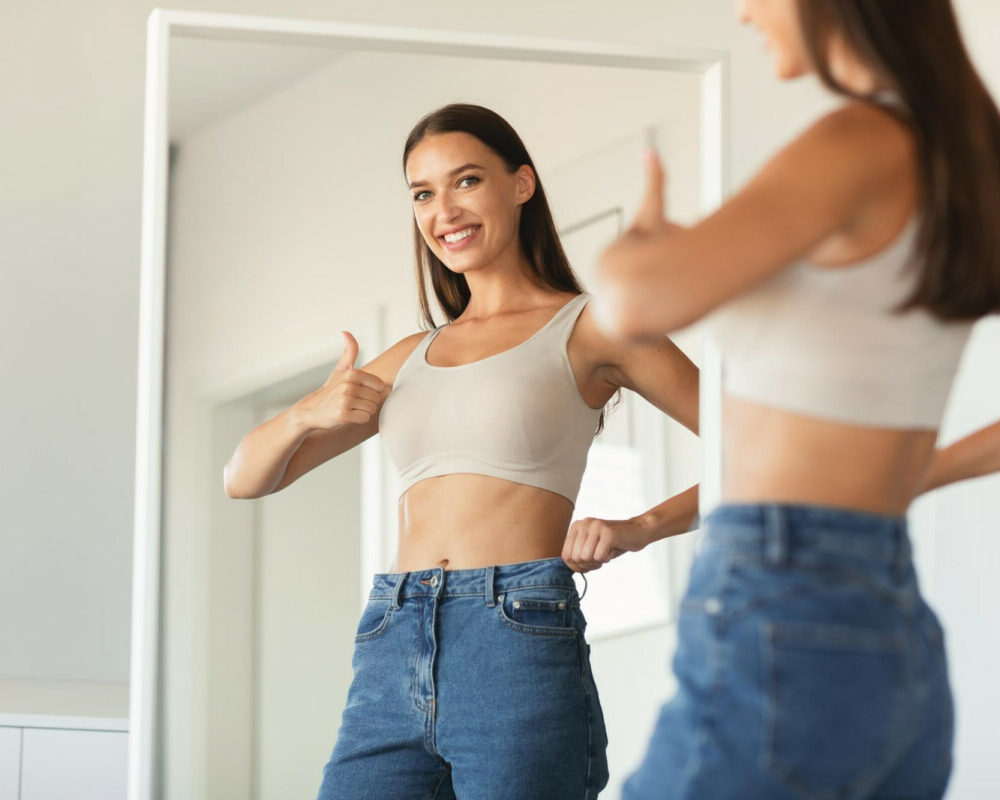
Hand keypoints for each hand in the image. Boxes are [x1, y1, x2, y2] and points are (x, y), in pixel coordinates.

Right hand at [294, 332, 387, 430]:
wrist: (312, 410)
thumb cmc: (331, 389)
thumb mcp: (341, 369)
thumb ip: (349, 351)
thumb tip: (346, 332)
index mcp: (352, 373)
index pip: (380, 386)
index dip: (372, 391)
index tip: (359, 392)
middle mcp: (349, 385)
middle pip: (376, 398)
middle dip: (368, 402)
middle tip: (353, 402)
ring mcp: (345, 400)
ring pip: (371, 409)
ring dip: (363, 411)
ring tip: (350, 408)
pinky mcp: (342, 415)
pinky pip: (364, 418)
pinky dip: (359, 419)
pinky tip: (348, 416)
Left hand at [561, 516, 651, 572]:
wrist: (638, 531)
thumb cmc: (613, 543)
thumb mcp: (591, 546)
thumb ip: (578, 554)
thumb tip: (569, 567)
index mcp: (576, 526)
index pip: (566, 556)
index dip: (577, 566)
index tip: (589, 564)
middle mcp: (584, 523)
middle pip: (576, 558)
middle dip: (588, 565)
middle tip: (600, 559)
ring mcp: (596, 526)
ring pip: (586, 558)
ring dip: (598, 562)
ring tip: (606, 553)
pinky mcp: (608, 533)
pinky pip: (600, 557)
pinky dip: (607, 559)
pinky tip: (613, 550)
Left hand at [593, 149, 681, 336]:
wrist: (656, 288)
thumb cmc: (658, 249)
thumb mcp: (654, 213)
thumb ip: (655, 182)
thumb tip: (650, 150)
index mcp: (608, 262)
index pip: (639, 259)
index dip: (653, 255)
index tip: (657, 257)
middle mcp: (605, 289)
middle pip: (640, 284)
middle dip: (654, 281)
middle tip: (660, 278)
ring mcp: (612, 314)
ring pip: (644, 307)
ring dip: (654, 303)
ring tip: (657, 296)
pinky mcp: (622, 336)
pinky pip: (642, 329)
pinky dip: (652, 326)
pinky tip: (655, 318)